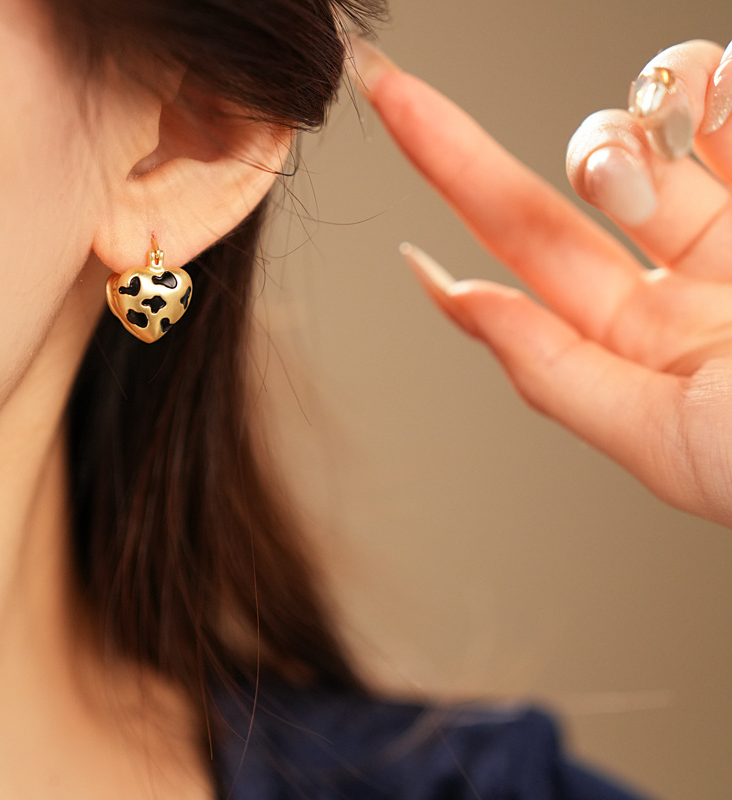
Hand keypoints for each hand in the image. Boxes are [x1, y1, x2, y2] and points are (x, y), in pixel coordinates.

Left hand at [349, 37, 731, 527]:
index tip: (381, 106)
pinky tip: (716, 103)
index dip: (446, 176)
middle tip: (432, 107)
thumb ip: (554, 370)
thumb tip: (451, 296)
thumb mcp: (667, 438)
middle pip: (555, 187)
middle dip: (461, 139)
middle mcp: (681, 275)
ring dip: (627, 120)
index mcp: (636, 342)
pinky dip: (717, 89)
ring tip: (664, 151)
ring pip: (648, 122)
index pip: (517, 250)